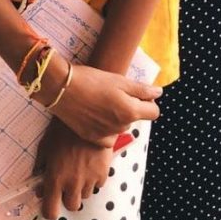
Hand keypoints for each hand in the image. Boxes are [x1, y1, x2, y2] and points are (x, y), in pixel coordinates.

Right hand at [34, 60, 160, 145]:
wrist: (61, 88)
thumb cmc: (91, 79)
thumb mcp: (119, 80)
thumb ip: (142, 90)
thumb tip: (159, 93)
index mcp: (130, 111)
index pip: (154, 112)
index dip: (148, 102)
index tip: (137, 94)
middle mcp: (121, 127)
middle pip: (134, 118)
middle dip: (128, 107)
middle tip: (110, 94)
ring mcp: (107, 135)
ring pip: (120, 126)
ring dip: (115, 117)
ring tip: (98, 102)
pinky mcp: (93, 139)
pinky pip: (107, 136)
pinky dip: (103, 127)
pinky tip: (92, 115)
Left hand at [35, 120, 112, 219]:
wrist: (86, 115)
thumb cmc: (61, 129)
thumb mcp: (45, 146)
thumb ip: (41, 168)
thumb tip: (39, 187)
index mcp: (55, 178)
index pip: (51, 212)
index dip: (50, 210)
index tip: (51, 203)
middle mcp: (72, 183)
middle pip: (71, 206)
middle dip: (68, 198)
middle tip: (67, 184)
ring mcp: (89, 179)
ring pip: (85, 195)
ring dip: (81, 187)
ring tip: (79, 168)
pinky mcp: (103, 172)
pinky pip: (98, 184)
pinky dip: (94, 178)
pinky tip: (90, 163)